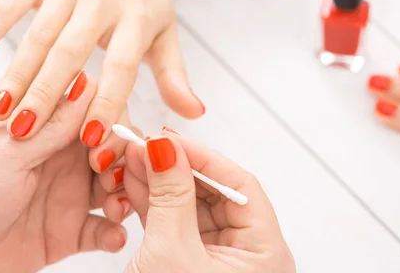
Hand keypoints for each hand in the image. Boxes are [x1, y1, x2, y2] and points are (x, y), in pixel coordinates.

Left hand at [0, 74, 132, 271]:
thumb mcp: (7, 154)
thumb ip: (53, 126)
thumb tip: (88, 81)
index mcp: (48, 132)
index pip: (97, 116)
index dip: (112, 124)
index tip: (107, 142)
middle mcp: (63, 161)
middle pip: (114, 153)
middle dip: (123, 163)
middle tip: (112, 179)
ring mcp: (67, 197)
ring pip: (116, 190)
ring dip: (125, 197)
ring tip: (116, 209)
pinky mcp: (67, 233)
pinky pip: (103, 231)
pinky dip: (114, 233)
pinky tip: (112, 235)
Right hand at [103, 128, 294, 272]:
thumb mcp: (173, 255)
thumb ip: (171, 198)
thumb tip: (166, 149)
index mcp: (265, 255)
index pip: (240, 187)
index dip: (205, 157)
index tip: (172, 139)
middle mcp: (247, 256)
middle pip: (214, 194)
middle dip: (177, 168)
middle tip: (146, 145)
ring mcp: (217, 262)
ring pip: (191, 208)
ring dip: (161, 184)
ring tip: (134, 159)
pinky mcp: (190, 265)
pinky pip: (176, 226)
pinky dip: (154, 207)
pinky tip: (135, 185)